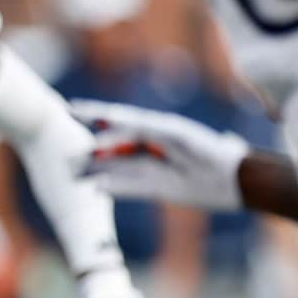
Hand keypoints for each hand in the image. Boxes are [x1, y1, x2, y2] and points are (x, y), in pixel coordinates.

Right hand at [72, 99, 249, 211]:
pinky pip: (128, 187)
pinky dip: (112, 188)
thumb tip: (114, 124)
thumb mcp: (174, 134)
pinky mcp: (157, 187)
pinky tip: (95, 189)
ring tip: (73, 172)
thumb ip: (144, 127)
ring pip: (117, 167)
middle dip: (90, 147)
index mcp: (155, 126)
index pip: (118, 118)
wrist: (232, 178)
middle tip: (66, 151)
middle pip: (113, 145)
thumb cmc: (207, 149)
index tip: (70, 109)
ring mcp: (152, 167)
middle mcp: (151, 145)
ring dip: (96, 170)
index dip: (93, 112)